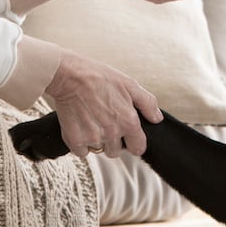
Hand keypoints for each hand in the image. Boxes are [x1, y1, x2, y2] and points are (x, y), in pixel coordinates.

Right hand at [44, 50, 162, 156]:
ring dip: (96, 140)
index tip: (127, 136)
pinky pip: (81, 151)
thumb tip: (157, 118)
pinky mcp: (75, 140)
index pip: (138, 148)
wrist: (69, 75)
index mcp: (128, 121)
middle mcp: (112, 133)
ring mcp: (93, 138)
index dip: (133, 142)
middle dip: (112, 141)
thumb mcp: (129, 84)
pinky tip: (80, 125)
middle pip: (116, 151)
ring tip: (91, 121)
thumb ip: (148, 103)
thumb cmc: (98, 77)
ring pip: (98, 150)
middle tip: (104, 122)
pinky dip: (80, 142)